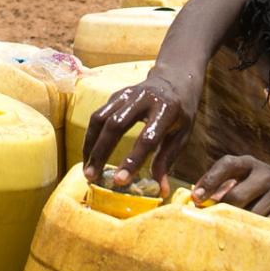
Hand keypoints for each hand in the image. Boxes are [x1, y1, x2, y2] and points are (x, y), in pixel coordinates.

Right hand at [81, 72, 199, 188]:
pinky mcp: (116, 95)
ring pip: (101, 118)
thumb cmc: (181, 112)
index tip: (119, 181)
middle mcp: (144, 98)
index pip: (147, 138)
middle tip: (92, 177)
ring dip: (91, 145)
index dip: (132, 160)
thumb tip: (161, 191)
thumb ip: (167, 160)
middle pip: (116, 125)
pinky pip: (98, 115)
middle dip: (101, 153)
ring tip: (87, 169)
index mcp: (166, 109)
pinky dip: (91, 136)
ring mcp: (126, 94)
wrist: (176, 79)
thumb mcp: (182, 135)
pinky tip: (89, 154)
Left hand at [191, 155, 269, 226]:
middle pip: (235, 196)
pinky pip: (266, 225)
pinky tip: (251, 237)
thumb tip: (195, 201)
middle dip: (222, 212)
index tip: (196, 198)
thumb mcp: (246, 179)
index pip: (226, 165)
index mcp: (249, 164)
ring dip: (239, 226)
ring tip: (231, 233)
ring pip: (250, 215)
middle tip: (211, 225)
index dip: (209, 180)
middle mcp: (264, 174)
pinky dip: (256, 233)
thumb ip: (223, 186)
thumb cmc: (262, 189)